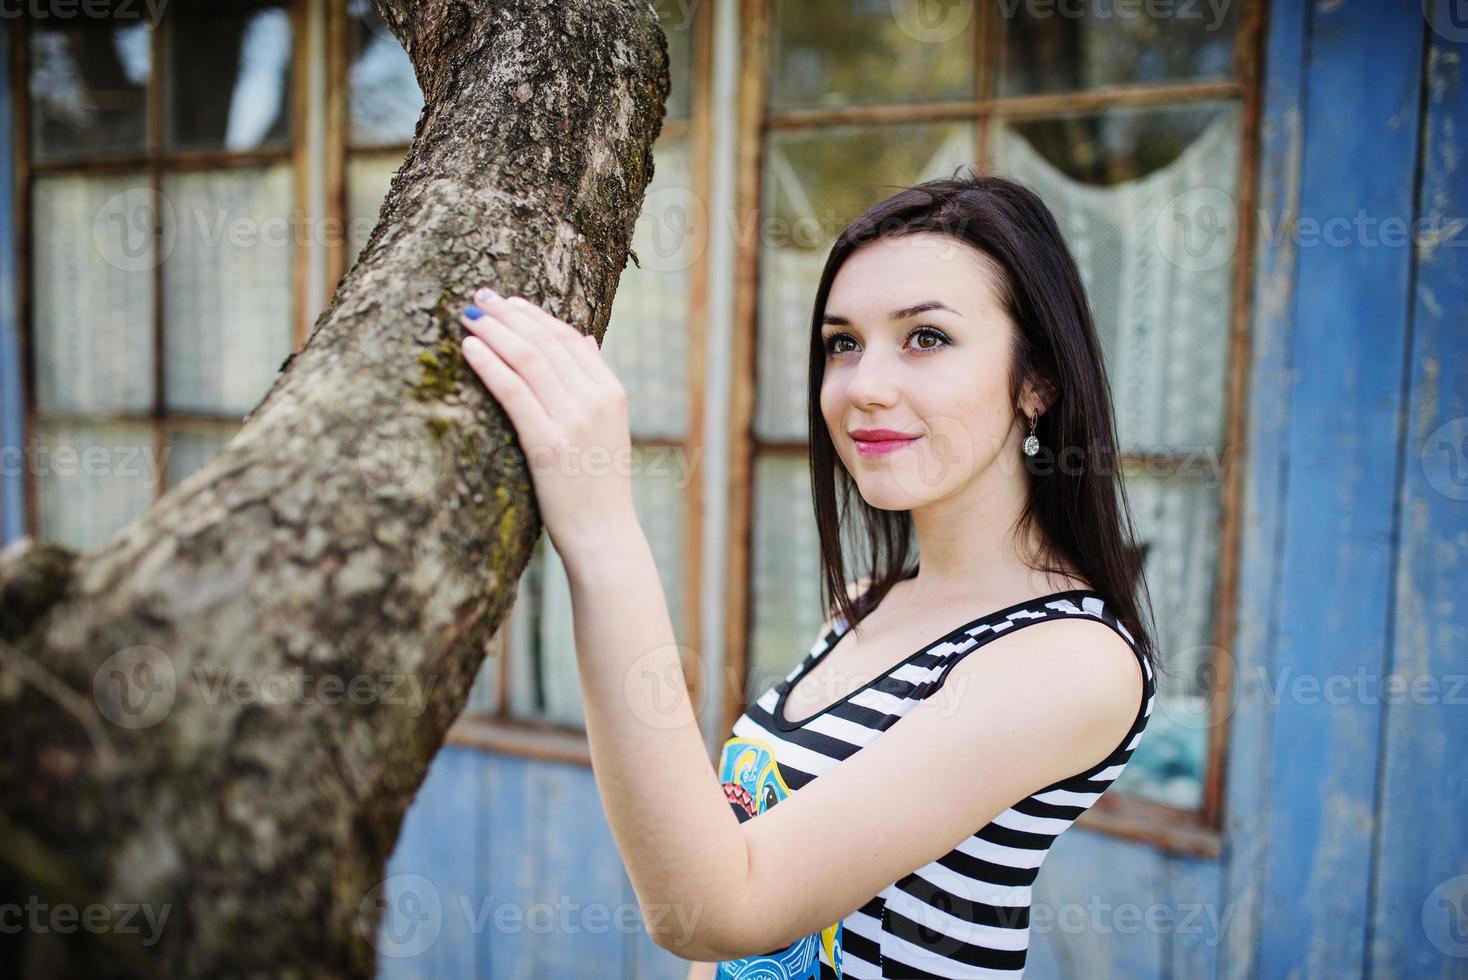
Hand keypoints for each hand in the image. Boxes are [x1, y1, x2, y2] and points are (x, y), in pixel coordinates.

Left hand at [458, 287, 637, 560]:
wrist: (605, 534)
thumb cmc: (597, 485)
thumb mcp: (607, 427)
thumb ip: (595, 382)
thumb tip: (583, 337)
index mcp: (611, 392)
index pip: (567, 338)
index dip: (534, 314)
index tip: (507, 301)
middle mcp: (595, 399)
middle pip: (545, 342)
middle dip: (508, 314)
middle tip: (479, 296)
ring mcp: (573, 420)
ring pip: (528, 359)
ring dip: (494, 331)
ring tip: (468, 316)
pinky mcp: (548, 443)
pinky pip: (513, 391)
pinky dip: (489, 364)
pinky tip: (469, 348)